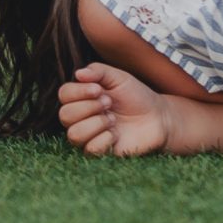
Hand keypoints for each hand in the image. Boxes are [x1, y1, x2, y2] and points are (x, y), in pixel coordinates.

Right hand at [56, 63, 171, 156]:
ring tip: (113, 119)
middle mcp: (82, 117)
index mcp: (83, 97)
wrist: (158, 117)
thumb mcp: (119, 77)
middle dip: (88, 107)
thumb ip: (97, 71)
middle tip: (109, 103)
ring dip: (95, 124)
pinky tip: (116, 135)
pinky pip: (90, 149)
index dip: (78, 92)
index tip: (98, 89)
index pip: (63, 95)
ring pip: (74, 135)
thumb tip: (77, 74)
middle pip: (65, 115)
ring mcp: (90, 136)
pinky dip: (104, 140)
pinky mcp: (100, 152)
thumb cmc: (137, 96)